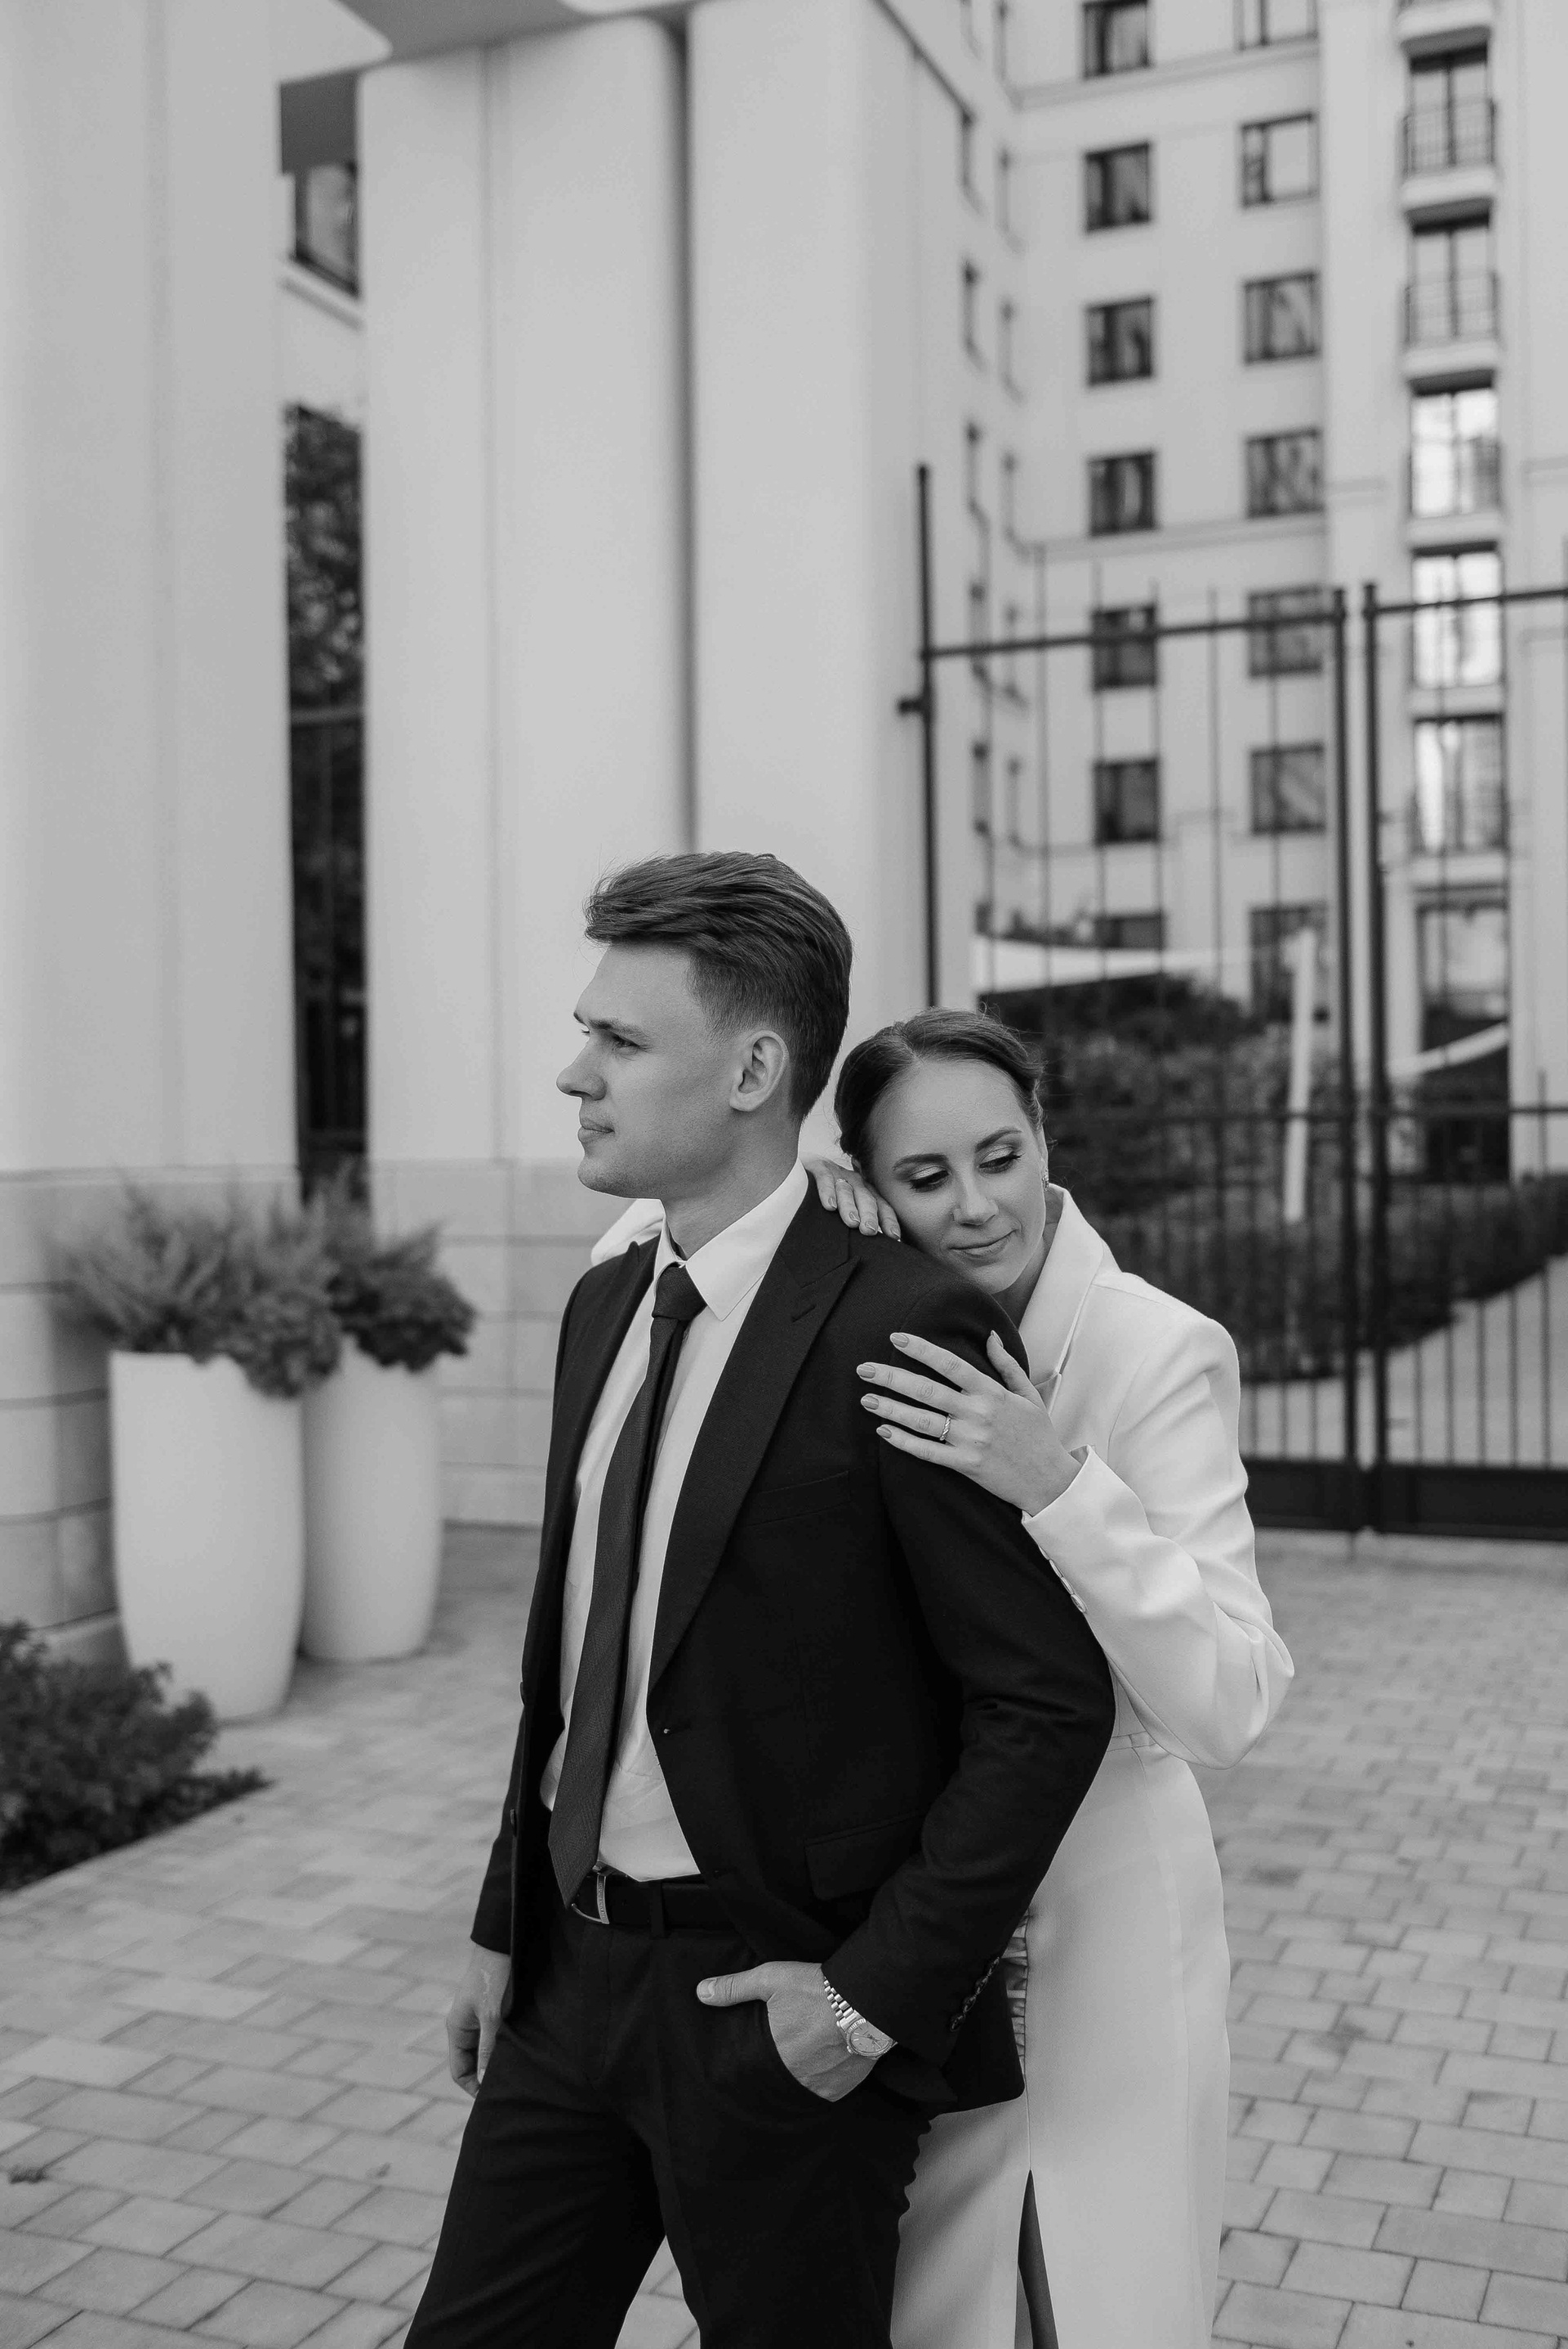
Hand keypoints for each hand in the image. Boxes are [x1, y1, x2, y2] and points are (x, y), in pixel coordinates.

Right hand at [446, 1943, 512, 2096]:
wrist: (503, 1945)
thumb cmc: (493, 1977)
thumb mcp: (491, 2015)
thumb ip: (487, 2048)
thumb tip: (484, 2080)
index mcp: (457, 2030)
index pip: (459, 2071)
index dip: (473, 2087)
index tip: (493, 2097)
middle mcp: (465, 2027)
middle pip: (472, 2063)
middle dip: (487, 2076)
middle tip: (510, 2089)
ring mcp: (478, 2019)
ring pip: (486, 2051)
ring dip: (498, 2061)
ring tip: (518, 2073)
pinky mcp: (493, 2012)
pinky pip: (495, 2038)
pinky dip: (505, 2048)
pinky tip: (522, 2052)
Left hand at [696, 1960, 874, 2102]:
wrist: (865, 2001)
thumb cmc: (815, 1989)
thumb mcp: (770, 1980)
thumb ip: (735, 1988)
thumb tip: (701, 1993)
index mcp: (772, 2056)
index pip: (754, 2070)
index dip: (756, 2062)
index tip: (760, 2054)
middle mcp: (793, 2078)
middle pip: (779, 2078)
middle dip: (781, 2066)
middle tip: (790, 2049)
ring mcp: (818, 2088)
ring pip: (802, 2087)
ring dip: (802, 2075)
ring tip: (808, 2056)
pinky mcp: (842, 2090)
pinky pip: (826, 2092)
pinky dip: (824, 2080)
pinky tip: (826, 2063)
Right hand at [803, 1157, 900, 1240]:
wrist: (799, 1167)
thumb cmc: (825, 1196)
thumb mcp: (844, 1208)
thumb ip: (856, 1223)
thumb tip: (869, 1248)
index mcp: (864, 1191)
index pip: (881, 1205)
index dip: (888, 1219)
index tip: (894, 1236)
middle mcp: (854, 1181)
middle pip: (866, 1198)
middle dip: (869, 1215)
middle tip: (869, 1231)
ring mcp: (837, 1173)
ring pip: (847, 1190)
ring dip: (850, 1206)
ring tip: (852, 1222)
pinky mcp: (818, 1167)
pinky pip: (825, 1179)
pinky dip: (828, 1191)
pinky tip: (829, 1205)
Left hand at [859, 1329, 1083, 1516]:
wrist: (1050, 1480)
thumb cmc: (1039, 1435)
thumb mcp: (1029, 1394)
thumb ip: (1006, 1365)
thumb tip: (990, 1335)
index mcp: (992, 1393)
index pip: (950, 1364)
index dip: (921, 1349)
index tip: (896, 1338)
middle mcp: (978, 1413)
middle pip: (927, 1390)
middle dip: (892, 1377)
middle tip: (864, 1368)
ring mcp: (971, 1440)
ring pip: (922, 1421)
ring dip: (891, 1409)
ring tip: (867, 1398)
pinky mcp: (965, 1464)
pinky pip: (929, 1452)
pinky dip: (905, 1442)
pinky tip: (884, 1432)